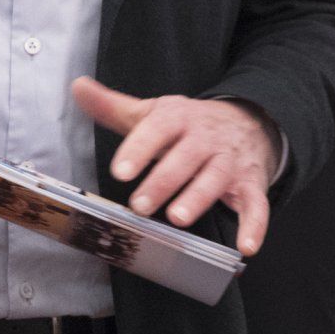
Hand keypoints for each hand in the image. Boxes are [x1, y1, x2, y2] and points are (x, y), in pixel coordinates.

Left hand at [72, 77, 279, 255]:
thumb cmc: (190, 124)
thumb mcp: (154, 112)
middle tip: (139, 205)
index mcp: (179, 118)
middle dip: (163, 182)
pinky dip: (255, 225)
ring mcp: (230, 161)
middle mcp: (206, 138)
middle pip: (186, 157)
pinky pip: (256, 205)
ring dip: (198, 198)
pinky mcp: (250, 184)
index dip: (139, 149)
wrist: (249, 121)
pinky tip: (246, 246)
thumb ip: (114, 106)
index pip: (157, 129)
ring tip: (178, 218)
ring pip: (216, 178)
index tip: (120, 170)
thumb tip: (77, 88)